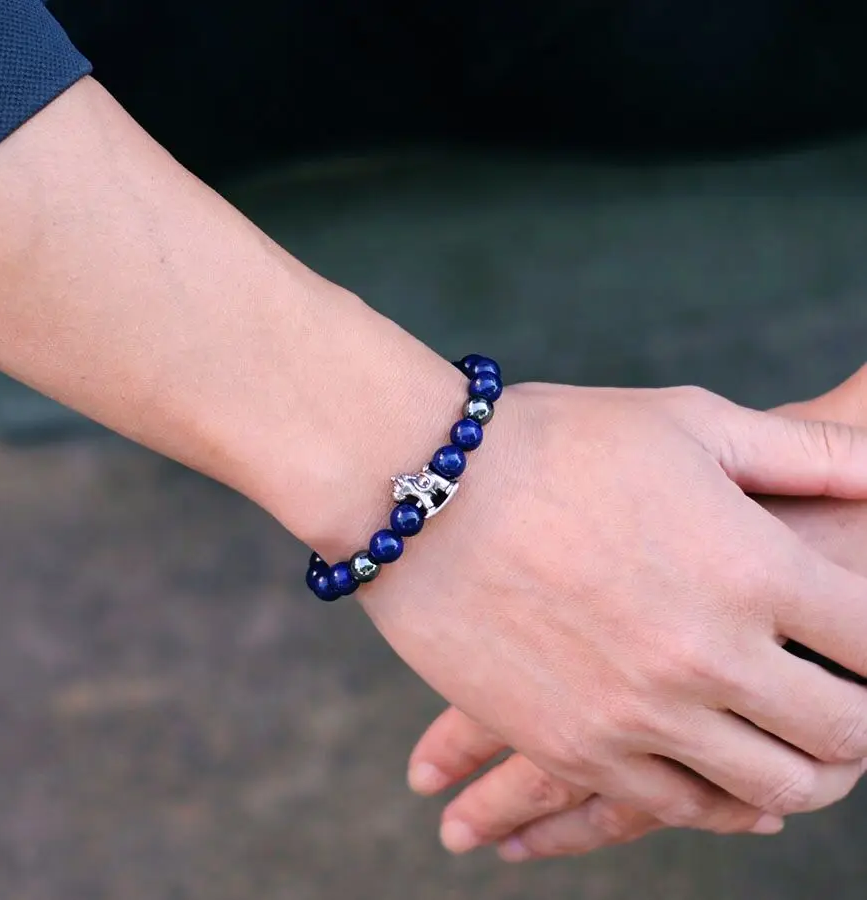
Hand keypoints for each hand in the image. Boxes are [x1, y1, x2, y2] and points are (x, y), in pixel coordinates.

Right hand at [360, 380, 866, 842]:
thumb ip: (806, 451)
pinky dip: (718, 804)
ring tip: (798, 747)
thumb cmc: (556, 441)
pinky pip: (673, 807)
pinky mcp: (572, 746)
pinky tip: (724, 783)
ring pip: (771, 788)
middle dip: (862, 719)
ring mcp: (638, 714)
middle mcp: (708, 657)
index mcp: (752, 569)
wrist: (423, 491)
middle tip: (847, 699)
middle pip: (843, 733)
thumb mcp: (688, 421)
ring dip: (803, 773)